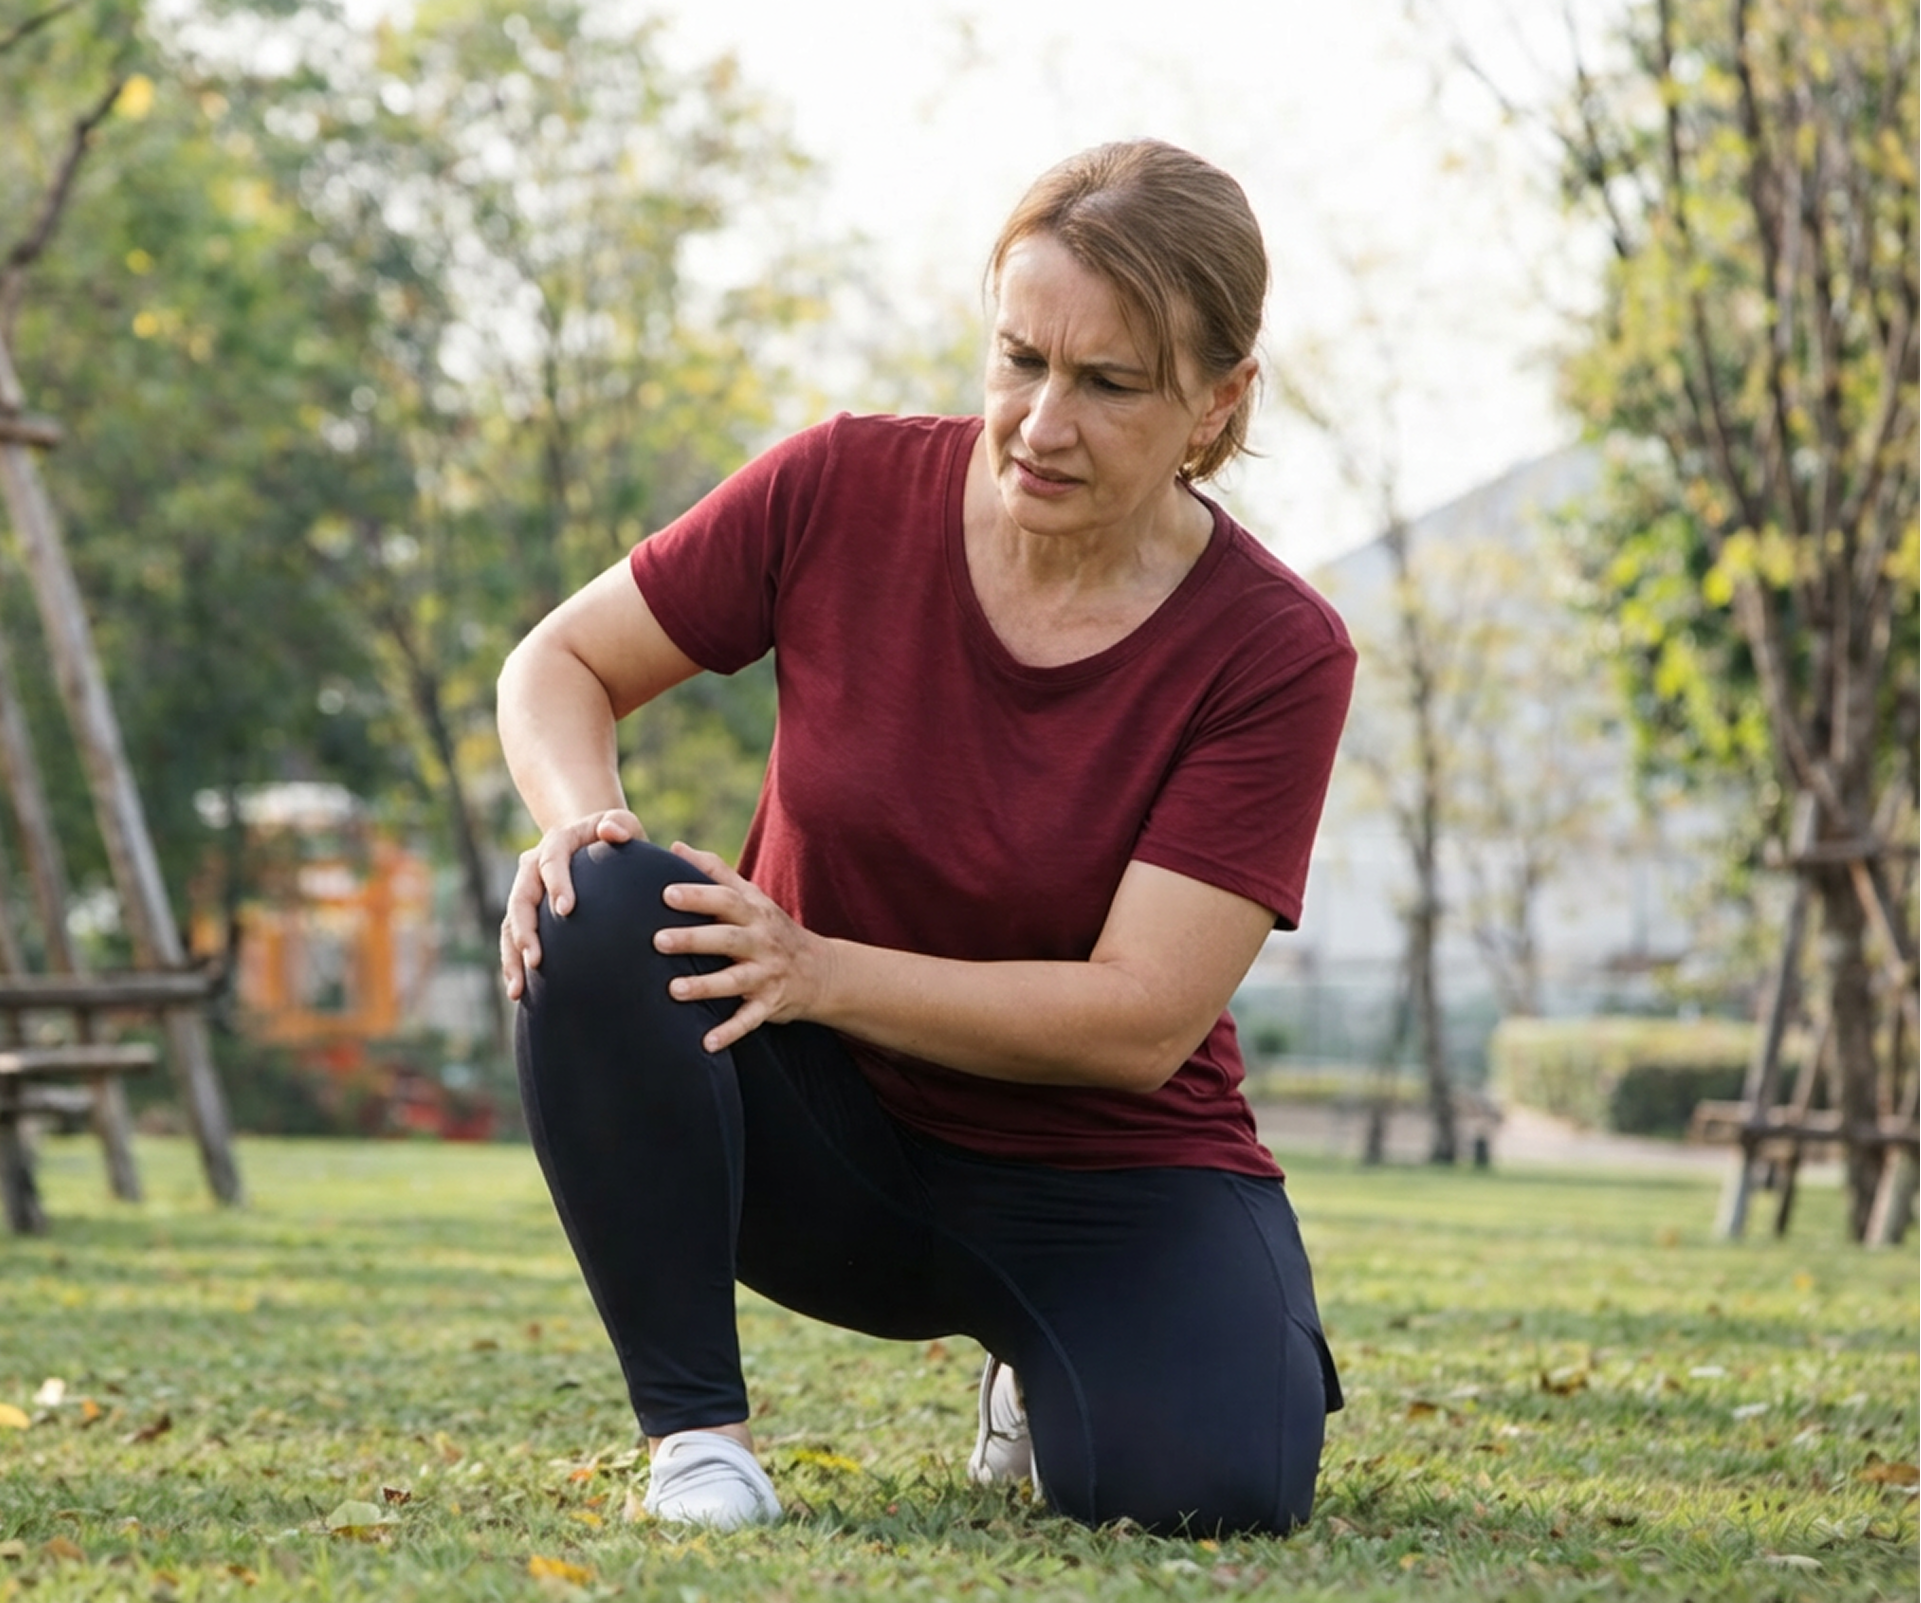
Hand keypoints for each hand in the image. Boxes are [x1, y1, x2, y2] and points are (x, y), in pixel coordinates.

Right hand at [500, 808, 645, 1000]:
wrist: (592, 842)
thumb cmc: (616, 836)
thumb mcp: (622, 823)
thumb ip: (620, 824)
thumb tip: (611, 831)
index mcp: (557, 843)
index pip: (550, 860)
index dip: (557, 883)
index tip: (567, 909)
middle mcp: (533, 866)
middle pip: (521, 898)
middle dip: (525, 930)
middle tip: (536, 959)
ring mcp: (527, 891)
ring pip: (510, 924)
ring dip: (512, 956)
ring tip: (518, 988)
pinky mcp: (527, 914)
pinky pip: (513, 939)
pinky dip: (514, 964)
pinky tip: (520, 993)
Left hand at [651, 842, 835, 1053]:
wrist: (821, 970)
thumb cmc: (771, 928)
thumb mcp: (752, 896)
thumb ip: (715, 872)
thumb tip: (675, 847)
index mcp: (754, 913)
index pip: (725, 899)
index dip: (698, 895)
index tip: (666, 893)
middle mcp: (762, 941)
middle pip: (727, 938)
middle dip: (694, 938)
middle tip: (658, 941)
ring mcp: (767, 974)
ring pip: (736, 980)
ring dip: (706, 986)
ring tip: (674, 990)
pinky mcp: (770, 1004)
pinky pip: (750, 1020)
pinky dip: (730, 1033)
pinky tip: (706, 1044)